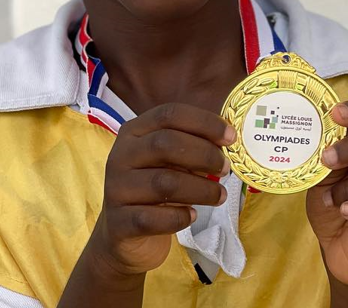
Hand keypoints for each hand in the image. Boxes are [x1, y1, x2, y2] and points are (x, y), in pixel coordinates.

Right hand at [88, 103, 234, 276]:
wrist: (125, 233)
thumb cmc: (157, 187)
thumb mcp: (173, 161)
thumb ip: (195, 147)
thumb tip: (228, 141)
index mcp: (134, 132)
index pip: (169, 114)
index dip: (204, 123)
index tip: (231, 138)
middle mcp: (120, 155)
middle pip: (165, 144)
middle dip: (204, 155)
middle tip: (226, 169)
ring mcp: (115, 189)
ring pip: (163, 182)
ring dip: (201, 189)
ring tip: (219, 196)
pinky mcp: (119, 223)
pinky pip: (153, 218)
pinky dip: (179, 217)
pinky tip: (191, 216)